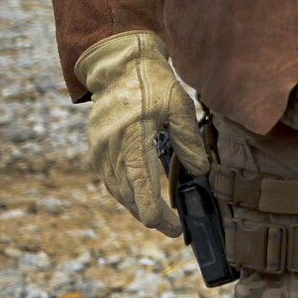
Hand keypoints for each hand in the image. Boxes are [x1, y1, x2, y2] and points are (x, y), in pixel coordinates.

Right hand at [75, 31, 205, 237]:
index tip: (171, 227)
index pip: (142, 184)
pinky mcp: (97, 149)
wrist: (120, 68)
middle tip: (173, 229)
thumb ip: (188, 141)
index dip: (155, 210)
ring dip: (137, 206)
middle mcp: (110, 147)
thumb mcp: (179, 106)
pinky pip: (110, 179)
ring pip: (117, 190)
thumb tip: (201, 171)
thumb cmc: (153, 84)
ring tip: (160, 218)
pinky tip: (141, 199)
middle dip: (150, 214)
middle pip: (128, 193)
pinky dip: (126, 193)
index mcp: (132, 136)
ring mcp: (100, 149)